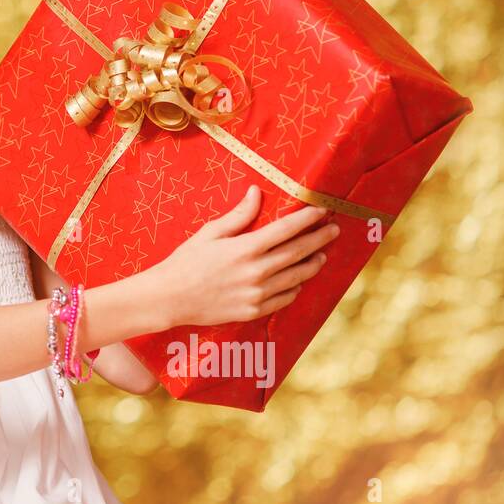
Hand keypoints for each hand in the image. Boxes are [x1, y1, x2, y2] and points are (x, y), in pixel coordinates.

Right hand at [150, 185, 339, 328]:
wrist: (169, 298)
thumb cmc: (185, 261)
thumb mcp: (209, 233)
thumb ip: (238, 215)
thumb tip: (256, 193)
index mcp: (245, 248)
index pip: (286, 230)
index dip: (307, 219)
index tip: (322, 211)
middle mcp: (256, 271)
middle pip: (298, 252)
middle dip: (319, 239)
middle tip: (334, 230)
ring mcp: (257, 294)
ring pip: (296, 277)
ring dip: (312, 264)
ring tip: (321, 255)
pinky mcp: (253, 310)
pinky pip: (284, 298)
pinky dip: (295, 288)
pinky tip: (298, 281)